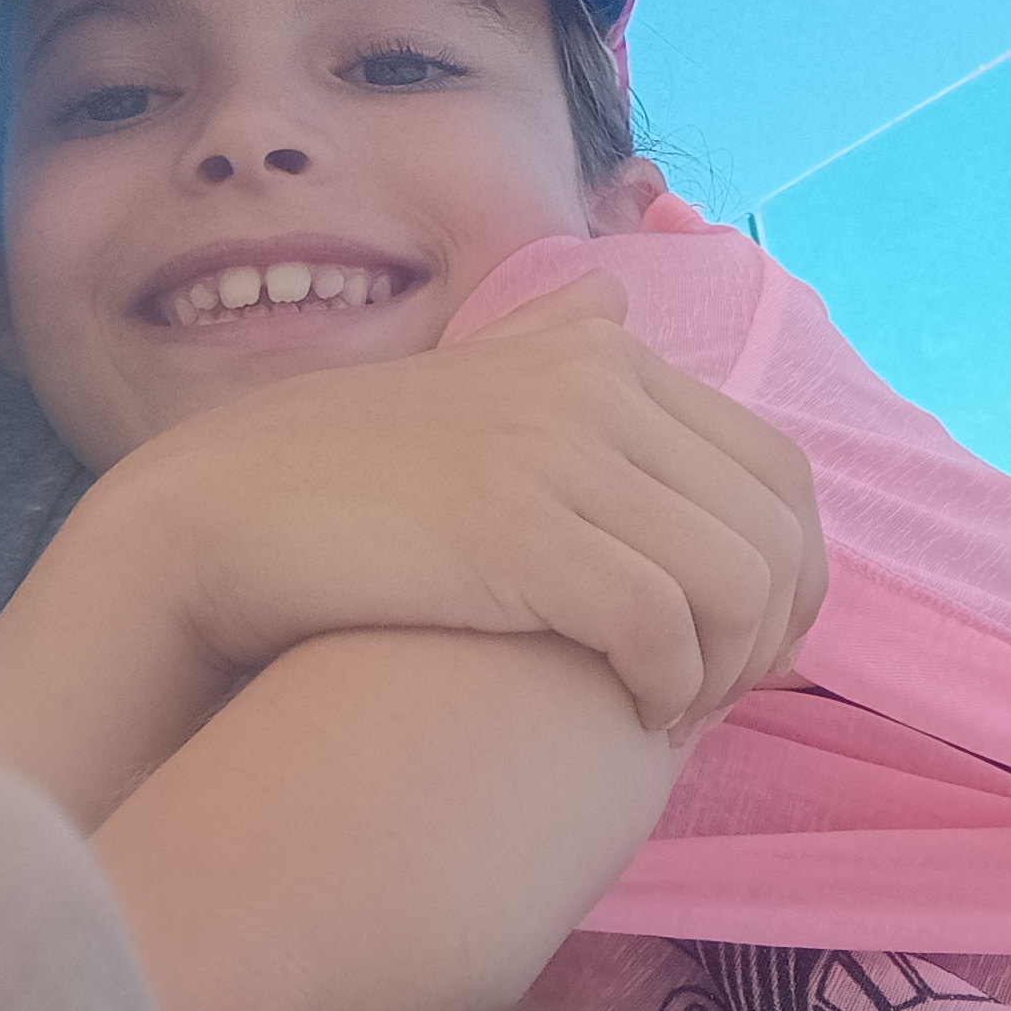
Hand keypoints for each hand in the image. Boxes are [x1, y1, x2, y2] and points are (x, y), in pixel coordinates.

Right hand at [88, 273, 826, 737]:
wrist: (219, 513)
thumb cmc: (347, 475)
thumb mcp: (462, 378)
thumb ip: (545, 339)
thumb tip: (612, 295)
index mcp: (598, 350)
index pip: (778, 468)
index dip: (792, 574)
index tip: (746, 646)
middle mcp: (594, 382)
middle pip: (775, 526)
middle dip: (771, 633)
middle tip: (716, 695)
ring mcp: (556, 450)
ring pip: (736, 582)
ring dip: (725, 672)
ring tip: (669, 710)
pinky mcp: (516, 530)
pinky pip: (660, 624)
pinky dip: (667, 688)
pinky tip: (629, 714)